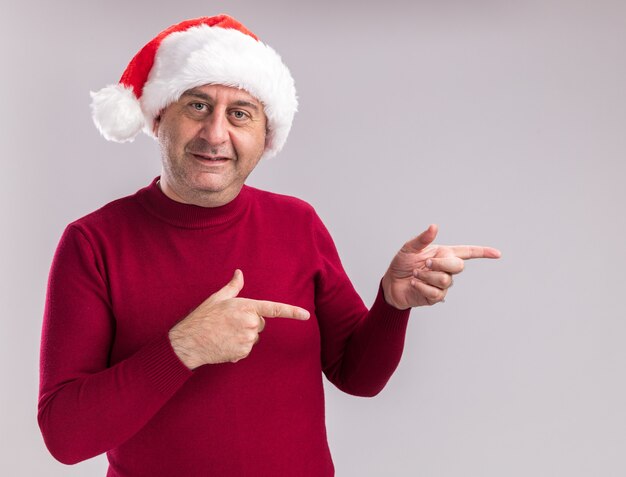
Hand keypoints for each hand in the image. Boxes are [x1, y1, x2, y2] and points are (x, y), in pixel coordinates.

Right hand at [168, 270, 309, 368]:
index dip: (292, 312)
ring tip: (224, 334)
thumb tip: (239, 273)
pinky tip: (224, 344)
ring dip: (243, 336)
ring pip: (254, 337)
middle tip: (229, 323)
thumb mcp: (217, 298)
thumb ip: (233, 287)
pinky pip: (247, 349)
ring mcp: (247, 339)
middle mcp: (250, 323)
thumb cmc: (202, 318)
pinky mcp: (243, 353)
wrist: (189, 342)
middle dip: (249, 323)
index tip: (306, 315)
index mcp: (246, 307)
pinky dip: (238, 348)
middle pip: (260, 323)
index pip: (274, 309)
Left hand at [381, 224, 500, 309]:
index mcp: (444, 254)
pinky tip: (413, 284)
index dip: (483, 252)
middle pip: (459, 266)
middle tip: (425, 263)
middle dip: (441, 264)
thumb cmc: (402, 264)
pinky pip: (435, 293)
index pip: (468, 252)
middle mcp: (446, 268)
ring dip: (426, 276)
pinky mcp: (436, 297)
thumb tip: (434, 227)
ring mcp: (442, 284)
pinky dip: (421, 286)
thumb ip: (423, 239)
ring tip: (414, 274)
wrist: (391, 283)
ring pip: (445, 280)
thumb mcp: (409, 248)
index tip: (497, 254)